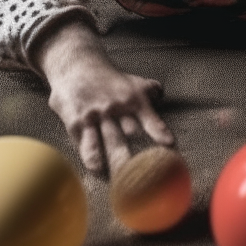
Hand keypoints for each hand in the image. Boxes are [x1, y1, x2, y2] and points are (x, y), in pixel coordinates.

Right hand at [36, 23, 173, 173]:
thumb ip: (149, 90)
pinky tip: (97, 171)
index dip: (159, 130)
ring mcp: (96, 116)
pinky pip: (86, 144)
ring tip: (122, 181)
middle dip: (138, 155)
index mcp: (133, 99)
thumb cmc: (109, 78)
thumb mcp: (132, 81)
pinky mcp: (77, 123)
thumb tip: (161, 95)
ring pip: (106, 143)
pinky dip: (92, 158)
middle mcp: (116, 108)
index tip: (168, 144)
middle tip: (147, 175)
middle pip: (129, 135)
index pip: (149, 118)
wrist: (76, 65)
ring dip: (114, 161)